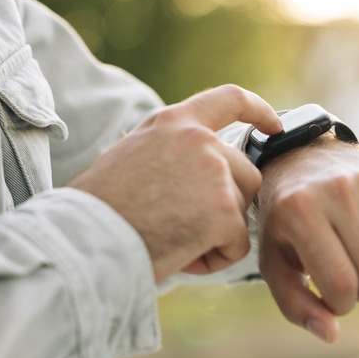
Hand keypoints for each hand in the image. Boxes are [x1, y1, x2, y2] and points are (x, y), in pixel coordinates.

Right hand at [68, 85, 281, 282]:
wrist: (83, 238)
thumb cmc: (99, 208)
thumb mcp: (133, 156)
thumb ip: (173, 152)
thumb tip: (203, 169)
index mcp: (174, 122)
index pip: (229, 100)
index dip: (260, 111)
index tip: (276, 126)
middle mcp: (200, 140)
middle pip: (245, 173)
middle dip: (227, 203)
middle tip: (184, 225)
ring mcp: (215, 173)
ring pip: (241, 210)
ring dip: (217, 232)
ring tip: (174, 241)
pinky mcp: (224, 211)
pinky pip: (237, 243)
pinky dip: (215, 257)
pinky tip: (181, 256)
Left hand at [257, 138, 358, 342]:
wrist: (305, 159)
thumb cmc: (288, 220)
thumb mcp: (276, 260)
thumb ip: (295, 305)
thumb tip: (332, 334)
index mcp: (300, 211)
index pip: (343, 287)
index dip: (340, 306)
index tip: (329, 293)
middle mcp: (340, 191)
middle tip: (349, 277)